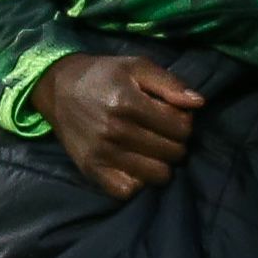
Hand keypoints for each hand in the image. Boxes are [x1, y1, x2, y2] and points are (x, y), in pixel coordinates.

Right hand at [34, 54, 202, 199]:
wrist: (58, 88)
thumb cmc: (104, 75)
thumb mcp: (137, 66)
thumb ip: (170, 83)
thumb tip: (199, 103)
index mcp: (127, 103)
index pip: (182, 128)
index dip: (184, 122)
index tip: (172, 116)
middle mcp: (115, 131)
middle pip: (174, 153)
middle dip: (175, 142)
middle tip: (162, 133)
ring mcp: (102, 154)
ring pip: (158, 175)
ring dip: (161, 163)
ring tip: (151, 149)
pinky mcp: (91, 170)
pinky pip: (127, 191)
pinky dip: (137, 182)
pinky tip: (136, 165)